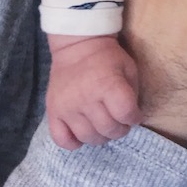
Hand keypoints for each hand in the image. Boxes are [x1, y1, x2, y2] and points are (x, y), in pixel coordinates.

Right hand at [46, 33, 141, 149]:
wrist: (77, 44)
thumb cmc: (107, 57)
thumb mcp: (128, 67)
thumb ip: (132, 94)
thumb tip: (130, 118)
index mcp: (107, 84)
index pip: (125, 114)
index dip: (133, 117)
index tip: (132, 113)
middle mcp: (86, 98)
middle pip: (109, 130)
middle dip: (119, 128)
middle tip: (118, 119)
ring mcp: (68, 106)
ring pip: (88, 138)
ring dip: (100, 135)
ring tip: (101, 123)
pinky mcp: (53, 111)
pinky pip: (61, 140)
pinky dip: (72, 142)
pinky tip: (80, 132)